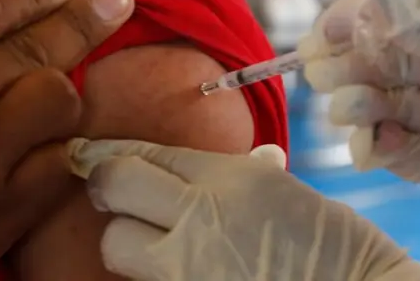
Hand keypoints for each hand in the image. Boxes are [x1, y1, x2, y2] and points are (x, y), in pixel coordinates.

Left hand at [69, 139, 419, 280]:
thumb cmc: (333, 246)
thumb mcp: (283, 191)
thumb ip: (242, 174)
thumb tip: (232, 164)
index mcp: (228, 177)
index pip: (142, 152)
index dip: (105, 151)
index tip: (86, 152)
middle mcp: (202, 217)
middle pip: (114, 188)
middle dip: (108, 187)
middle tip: (118, 193)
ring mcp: (190, 268)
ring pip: (119, 243)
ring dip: (129, 239)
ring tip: (154, 240)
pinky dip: (155, 273)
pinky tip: (182, 267)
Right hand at [298, 0, 419, 223]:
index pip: (398, 13)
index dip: (355, 20)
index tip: (321, 34)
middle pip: (385, 60)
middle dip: (350, 65)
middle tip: (320, 73)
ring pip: (388, 106)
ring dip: (360, 106)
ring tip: (348, 110)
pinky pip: (402, 154)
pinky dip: (378, 149)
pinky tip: (368, 147)